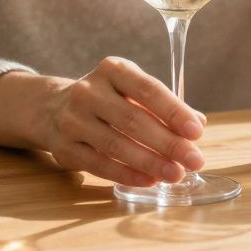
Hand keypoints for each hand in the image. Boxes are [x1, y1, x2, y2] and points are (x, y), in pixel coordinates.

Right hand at [40, 57, 208, 187]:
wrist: (52, 109)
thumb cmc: (107, 100)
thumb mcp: (132, 92)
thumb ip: (164, 106)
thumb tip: (198, 123)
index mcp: (112, 70)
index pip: (148, 89)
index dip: (174, 111)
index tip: (197, 132)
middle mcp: (88, 91)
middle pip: (133, 120)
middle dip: (168, 143)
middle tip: (195, 160)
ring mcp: (73, 120)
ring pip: (116, 144)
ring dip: (150, 162)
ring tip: (176, 174)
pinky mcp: (64, 148)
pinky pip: (99, 164)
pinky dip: (127, 174)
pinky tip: (149, 180)